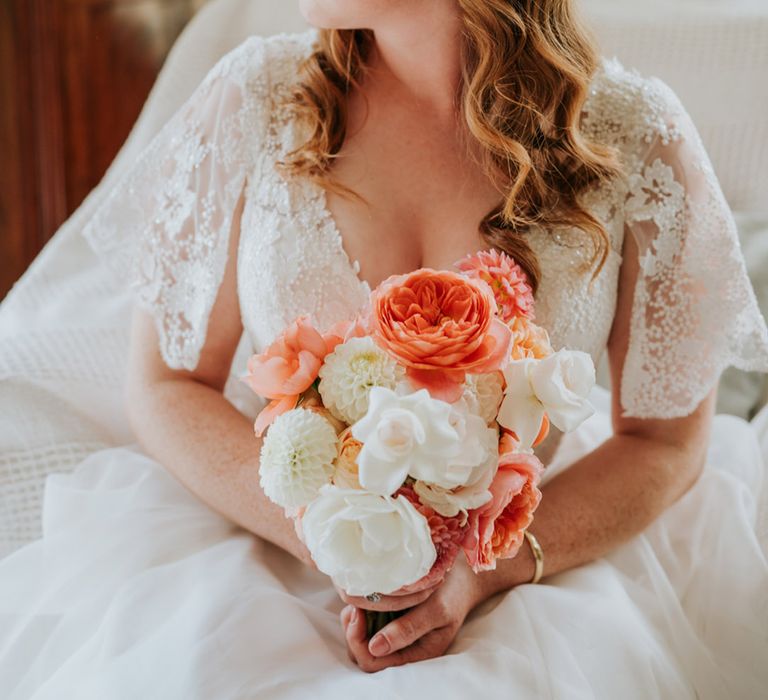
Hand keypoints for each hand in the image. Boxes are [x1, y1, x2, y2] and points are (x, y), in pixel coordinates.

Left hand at [339, 555, 485, 671]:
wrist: (463, 575)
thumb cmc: (453, 592)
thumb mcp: (436, 610)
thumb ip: (409, 629)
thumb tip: (375, 647)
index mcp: (416, 654)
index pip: (374, 662)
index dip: (359, 641)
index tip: (358, 612)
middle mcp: (403, 648)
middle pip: (363, 654)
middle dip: (352, 632)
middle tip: (354, 605)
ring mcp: (395, 633)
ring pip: (362, 638)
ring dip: (355, 620)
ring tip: (358, 598)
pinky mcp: (392, 618)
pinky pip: (368, 622)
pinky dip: (361, 610)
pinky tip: (366, 593)